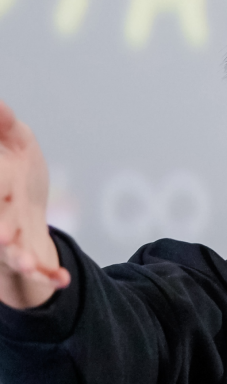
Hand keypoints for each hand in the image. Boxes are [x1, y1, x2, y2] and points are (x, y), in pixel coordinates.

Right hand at [0, 104, 68, 307]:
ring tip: (25, 263)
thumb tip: (0, 104)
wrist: (23, 216)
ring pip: (9, 254)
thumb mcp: (17, 144)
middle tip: (5, 235)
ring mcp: (9, 242)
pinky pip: (36, 272)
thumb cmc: (17, 177)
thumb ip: (6, 125)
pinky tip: (62, 279)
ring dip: (17, 259)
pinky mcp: (27, 261)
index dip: (1, 186)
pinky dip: (48, 276)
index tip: (9, 188)